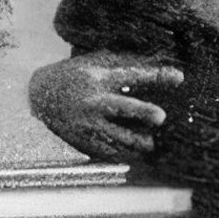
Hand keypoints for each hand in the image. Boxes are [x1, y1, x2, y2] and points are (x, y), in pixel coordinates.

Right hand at [29, 53, 181, 162]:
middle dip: (143, 112)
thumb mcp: (97, 64)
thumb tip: (170, 75)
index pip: (132, 76)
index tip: (179, 77)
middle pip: (123, 107)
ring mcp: (89, 124)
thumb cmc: (78, 76)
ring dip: (142, 141)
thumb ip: (128, 68)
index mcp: (99, 78)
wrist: (39, 96)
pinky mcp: (85, 141)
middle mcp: (94, 101)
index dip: (156, 77)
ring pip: (122, 137)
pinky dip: (128, 153)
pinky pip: (113, 152)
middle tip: (161, 116)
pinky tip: (137, 151)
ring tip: (151, 142)